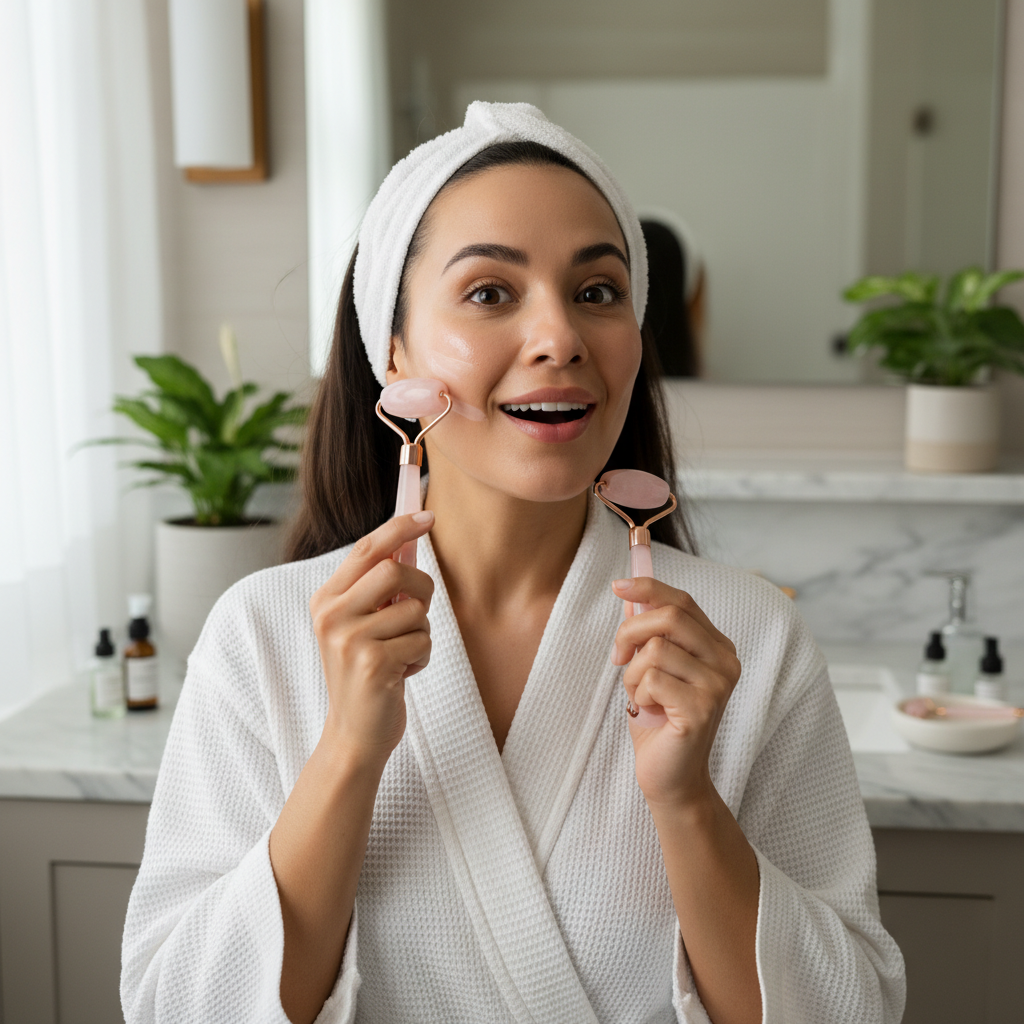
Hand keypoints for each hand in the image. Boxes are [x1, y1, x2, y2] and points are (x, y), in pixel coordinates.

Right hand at [310, 512, 434, 770]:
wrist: (354, 734)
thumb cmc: (366, 674)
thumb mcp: (362, 625)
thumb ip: (377, 588)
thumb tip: (410, 542)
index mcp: (326, 600)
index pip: (366, 549)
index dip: (399, 527)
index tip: (427, 516)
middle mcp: (330, 615)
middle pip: (394, 571)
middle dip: (422, 589)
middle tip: (418, 613)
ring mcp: (348, 640)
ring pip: (415, 610)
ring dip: (421, 634)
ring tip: (401, 655)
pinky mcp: (371, 664)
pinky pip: (421, 641)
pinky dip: (422, 657)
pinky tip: (402, 674)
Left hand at [610, 577, 741, 808]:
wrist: (670, 776)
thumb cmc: (659, 721)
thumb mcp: (649, 668)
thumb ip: (646, 632)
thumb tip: (631, 594)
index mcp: (717, 646)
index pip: (683, 602)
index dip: (648, 588)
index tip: (618, 587)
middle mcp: (725, 661)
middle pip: (669, 617)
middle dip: (630, 632)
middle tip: (617, 657)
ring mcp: (718, 685)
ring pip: (655, 649)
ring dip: (633, 673)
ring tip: (641, 696)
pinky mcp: (702, 708)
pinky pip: (652, 679)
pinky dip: (638, 694)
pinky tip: (649, 711)